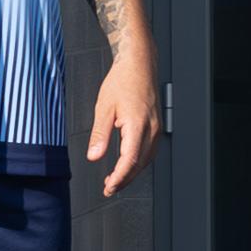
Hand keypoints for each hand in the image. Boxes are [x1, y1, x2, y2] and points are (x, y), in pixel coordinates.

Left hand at [85, 51, 159, 195]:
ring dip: (132, 172)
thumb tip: (94, 156)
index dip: (119, 178)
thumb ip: (99, 134)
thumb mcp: (104, 107)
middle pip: (139, 164)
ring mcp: (156, 126)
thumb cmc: (122, 80)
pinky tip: (129, 163)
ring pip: (147, 159)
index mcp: (138, 125)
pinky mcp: (156, 124)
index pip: (129, 161)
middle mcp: (151, 128)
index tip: (108, 187)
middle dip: (124, 180)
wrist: (138, 62)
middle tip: (109, 188)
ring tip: (116, 179)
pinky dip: (139, 161)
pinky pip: (150, 150)